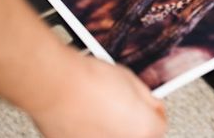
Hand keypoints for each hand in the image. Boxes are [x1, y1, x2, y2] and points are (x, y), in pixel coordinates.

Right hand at [29, 55, 165, 137]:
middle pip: (135, 135)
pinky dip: (88, 132)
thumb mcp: (131, 80)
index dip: (152, 110)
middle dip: (131, 123)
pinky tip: (83, 118)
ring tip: (98, 111)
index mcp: (144, 129)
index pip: (159, 125)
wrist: (54, 85)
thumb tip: (149, 105)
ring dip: (109, 129)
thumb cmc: (88, 80)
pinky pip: (89, 137)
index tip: (146, 106)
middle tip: (120, 107)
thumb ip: (146, 100)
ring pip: (113, 137)